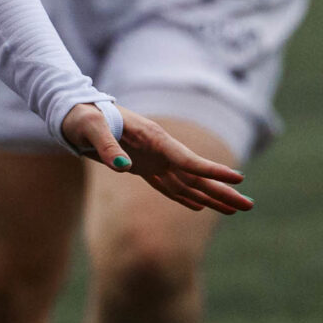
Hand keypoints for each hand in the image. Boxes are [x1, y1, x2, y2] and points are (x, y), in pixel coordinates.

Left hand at [59, 105, 253, 214]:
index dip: (212, 171)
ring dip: (210, 197)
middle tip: (249, 206)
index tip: (237, 180)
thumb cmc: (83, 116)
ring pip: (188, 183)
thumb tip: (123, 167)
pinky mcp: (142, 166)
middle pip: (197, 176)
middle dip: (223, 191)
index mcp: (154, 138)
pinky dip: (184, 197)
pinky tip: (199, 206)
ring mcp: (153, 159)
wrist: (73, 112)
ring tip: (234, 210)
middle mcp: (159, 150)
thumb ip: (107, 147)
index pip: (188, 160)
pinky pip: (168, 186)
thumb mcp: (91, 128)